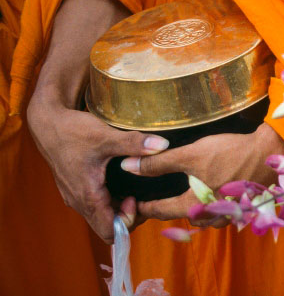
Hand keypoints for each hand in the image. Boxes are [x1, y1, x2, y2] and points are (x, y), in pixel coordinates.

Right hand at [26, 101, 168, 241]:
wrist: (49, 124)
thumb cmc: (73, 132)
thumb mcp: (106, 136)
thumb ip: (134, 143)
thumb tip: (163, 145)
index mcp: (87, 196)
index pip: (110, 231)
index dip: (129, 221)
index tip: (136, 198)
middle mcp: (79, 201)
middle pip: (109, 226)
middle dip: (129, 216)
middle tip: (139, 194)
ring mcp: (77, 195)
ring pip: (103, 215)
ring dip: (121, 208)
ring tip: (135, 187)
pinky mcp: (78, 188)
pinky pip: (97, 204)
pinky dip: (112, 200)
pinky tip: (124, 181)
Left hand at [121, 123, 283, 226]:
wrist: (270, 152)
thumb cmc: (230, 153)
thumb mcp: (191, 154)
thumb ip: (158, 163)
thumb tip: (128, 166)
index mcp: (194, 207)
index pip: (159, 211)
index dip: (143, 206)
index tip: (131, 201)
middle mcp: (210, 217)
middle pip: (180, 215)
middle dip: (166, 206)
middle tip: (153, 195)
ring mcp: (227, 215)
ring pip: (199, 214)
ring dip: (188, 205)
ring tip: (180, 191)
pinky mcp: (239, 208)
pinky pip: (215, 210)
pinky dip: (206, 202)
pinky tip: (207, 189)